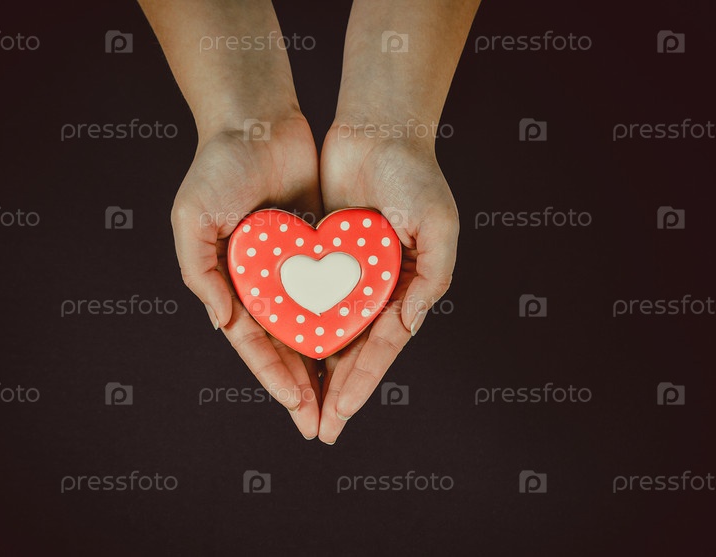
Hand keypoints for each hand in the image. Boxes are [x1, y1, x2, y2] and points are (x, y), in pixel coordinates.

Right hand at [171, 114, 322, 438]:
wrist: (257, 120)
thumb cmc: (216, 166)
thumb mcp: (192, 218)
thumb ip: (200, 273)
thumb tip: (222, 325)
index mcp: (229, 283)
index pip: (254, 344)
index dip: (275, 379)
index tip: (299, 410)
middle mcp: (260, 282)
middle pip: (284, 345)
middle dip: (302, 386)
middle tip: (323, 424)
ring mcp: (290, 268)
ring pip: (311, 326)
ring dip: (325, 363)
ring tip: (344, 398)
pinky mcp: (317, 248)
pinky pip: (332, 291)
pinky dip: (342, 319)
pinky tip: (360, 345)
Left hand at [317, 125, 459, 442]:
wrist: (378, 128)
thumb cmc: (414, 173)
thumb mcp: (437, 225)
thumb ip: (431, 279)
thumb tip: (407, 328)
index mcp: (407, 289)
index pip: (380, 349)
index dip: (359, 386)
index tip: (337, 418)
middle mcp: (378, 288)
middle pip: (353, 351)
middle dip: (335, 392)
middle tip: (316, 430)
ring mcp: (351, 274)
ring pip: (329, 332)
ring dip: (315, 368)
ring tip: (299, 404)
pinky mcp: (326, 255)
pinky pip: (310, 297)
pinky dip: (300, 325)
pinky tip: (283, 351)